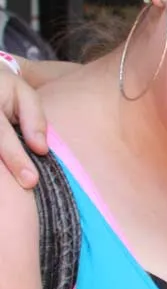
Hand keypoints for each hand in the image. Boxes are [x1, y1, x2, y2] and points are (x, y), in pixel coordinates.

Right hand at [0, 70, 47, 189]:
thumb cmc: (5, 89)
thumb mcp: (23, 94)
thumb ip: (34, 118)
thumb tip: (41, 149)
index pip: (0, 136)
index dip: (16, 158)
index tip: (31, 180)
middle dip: (6, 171)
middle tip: (25, 188)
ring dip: (0, 177)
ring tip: (10, 199)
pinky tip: (6, 189)